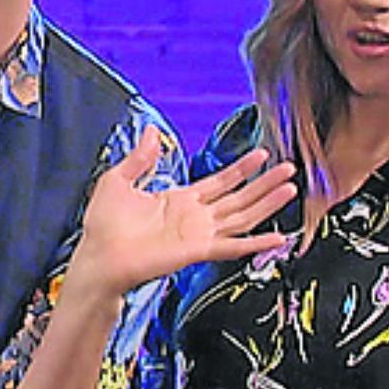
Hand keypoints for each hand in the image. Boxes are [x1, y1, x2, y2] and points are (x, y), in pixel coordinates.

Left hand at [71, 127, 295, 300]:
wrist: (98, 258)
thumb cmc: (103, 227)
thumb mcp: (119, 180)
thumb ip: (140, 157)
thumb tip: (152, 131)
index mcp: (179, 200)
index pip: (220, 181)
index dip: (242, 168)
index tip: (262, 153)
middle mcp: (194, 218)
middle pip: (239, 198)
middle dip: (264, 183)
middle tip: (288, 169)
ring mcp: (198, 235)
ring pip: (242, 217)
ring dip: (267, 204)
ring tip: (289, 188)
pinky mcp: (197, 251)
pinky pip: (232, 246)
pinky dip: (256, 243)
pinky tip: (277, 236)